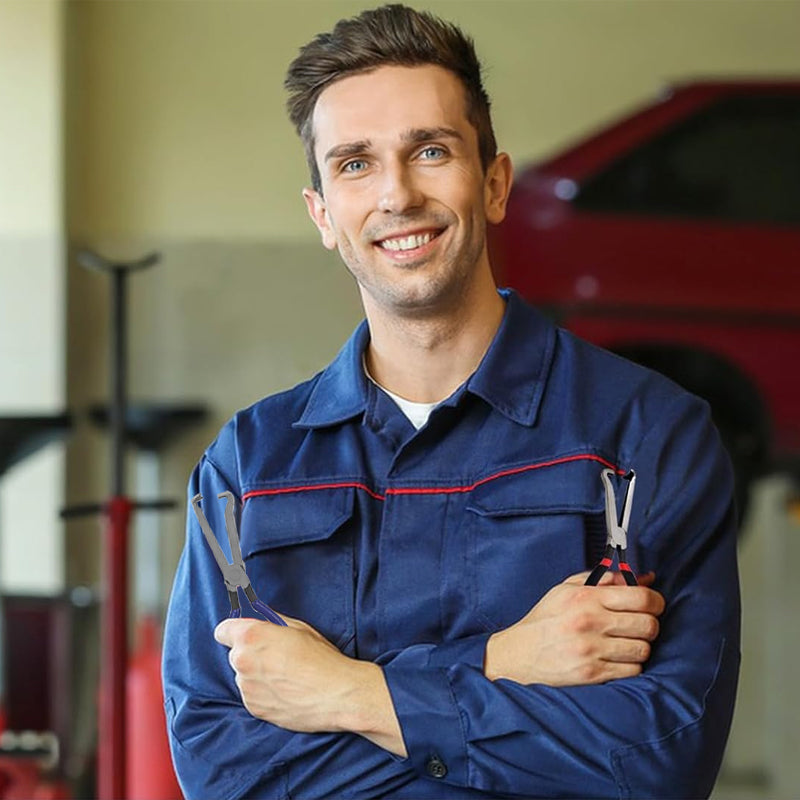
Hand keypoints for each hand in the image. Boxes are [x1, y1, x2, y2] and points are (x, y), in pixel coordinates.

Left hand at [214, 614, 406, 755]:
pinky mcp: (254, 708)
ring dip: (257, 675)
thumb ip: (272, 621)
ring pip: (244, 676)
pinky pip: (252, 696)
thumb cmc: (321, 658)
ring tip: (286, 677)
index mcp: (252, 636)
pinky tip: (286, 691)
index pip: (222, 631)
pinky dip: (263, 693)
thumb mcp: (299, 628)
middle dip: (250, 654)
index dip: (233, 632)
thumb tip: (261, 619)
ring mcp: (247, 688)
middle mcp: (243, 662)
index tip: (243, 635)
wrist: (336, 694)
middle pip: (235, 654)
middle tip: (277, 657)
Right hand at [484, 571, 663, 686]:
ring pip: (643, 649)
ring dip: (639, 647)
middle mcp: (590, 622)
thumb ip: (604, 580)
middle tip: (641, 625)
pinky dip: (630, 665)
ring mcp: (592, 650)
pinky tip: (616, 658)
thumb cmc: (545, 620)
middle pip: (648, 625)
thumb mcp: (567, 590)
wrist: (519, 654)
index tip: (654, 605)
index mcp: (586, 598)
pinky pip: (632, 670)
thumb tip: (644, 578)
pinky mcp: (592, 673)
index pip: (640, 597)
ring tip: (626, 643)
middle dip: (650, 625)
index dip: (656, 601)